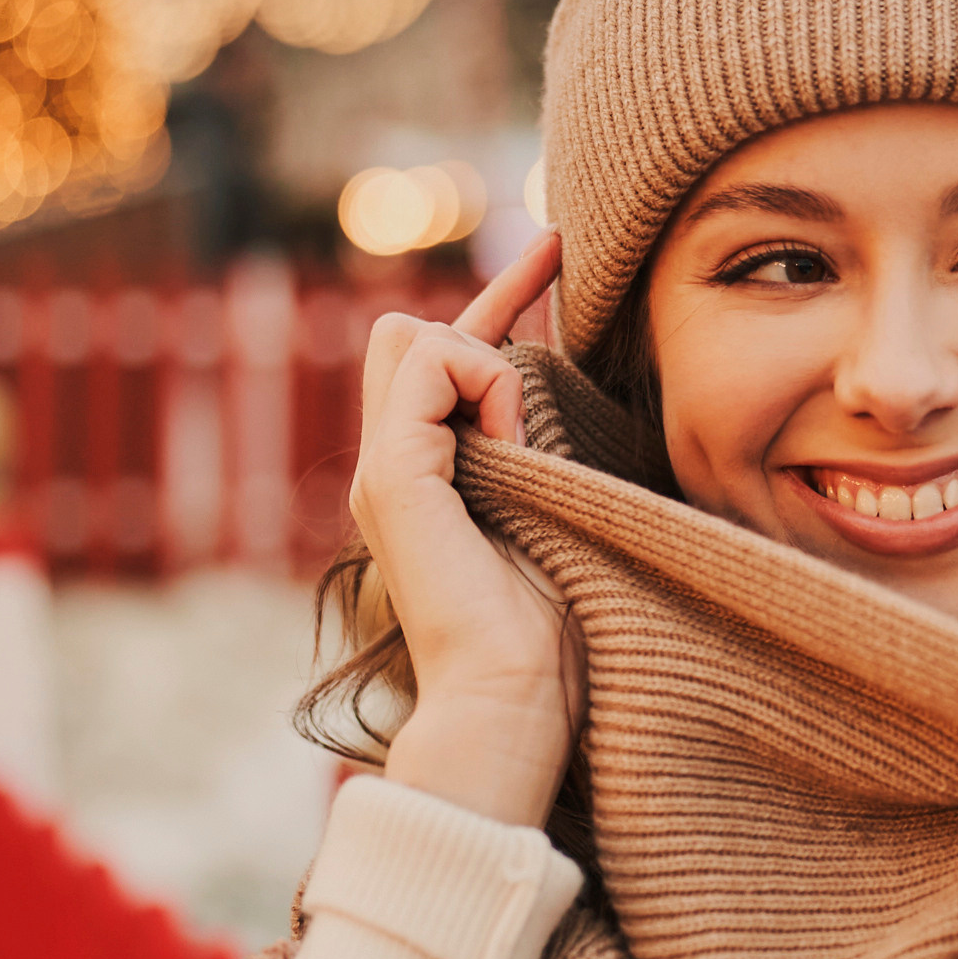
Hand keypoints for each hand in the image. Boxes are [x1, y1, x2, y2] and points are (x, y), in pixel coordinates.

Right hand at [348, 234, 583, 827]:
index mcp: (430, 480)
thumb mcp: (561, 515)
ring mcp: (386, 474)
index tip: (561, 255)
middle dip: (492, 308)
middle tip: (559, 278)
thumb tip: (572, 392)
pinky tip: (515, 439)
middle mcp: (395, 470)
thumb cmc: (557, 635)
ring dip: (491, 365)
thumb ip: (547, 453)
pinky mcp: (394, 480)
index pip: (442, 356)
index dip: (502, 299)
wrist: (514, 703)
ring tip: (529, 438)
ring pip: (412, 336)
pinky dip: (485, 383)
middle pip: (407, 331)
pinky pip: (430, 366)